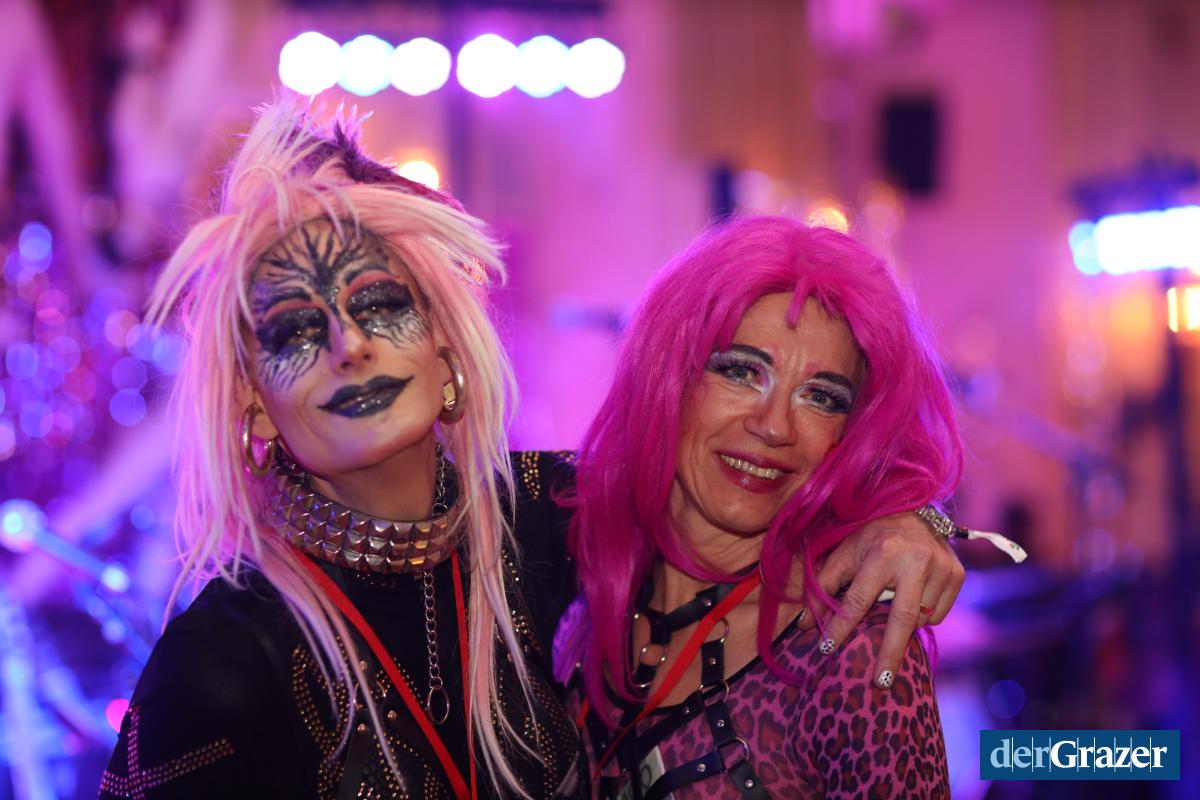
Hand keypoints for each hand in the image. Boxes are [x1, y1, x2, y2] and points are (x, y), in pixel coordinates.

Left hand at [799, 510, 964, 687]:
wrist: (914, 508)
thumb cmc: (871, 533)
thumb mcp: (844, 552)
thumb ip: (823, 586)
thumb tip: (803, 625)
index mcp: (882, 552)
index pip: (858, 600)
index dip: (840, 627)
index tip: (827, 651)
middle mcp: (916, 560)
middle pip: (901, 620)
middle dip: (889, 653)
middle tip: (879, 683)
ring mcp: (941, 567)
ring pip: (920, 619)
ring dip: (902, 626)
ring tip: (892, 610)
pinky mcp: (958, 574)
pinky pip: (937, 613)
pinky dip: (922, 615)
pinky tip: (912, 596)